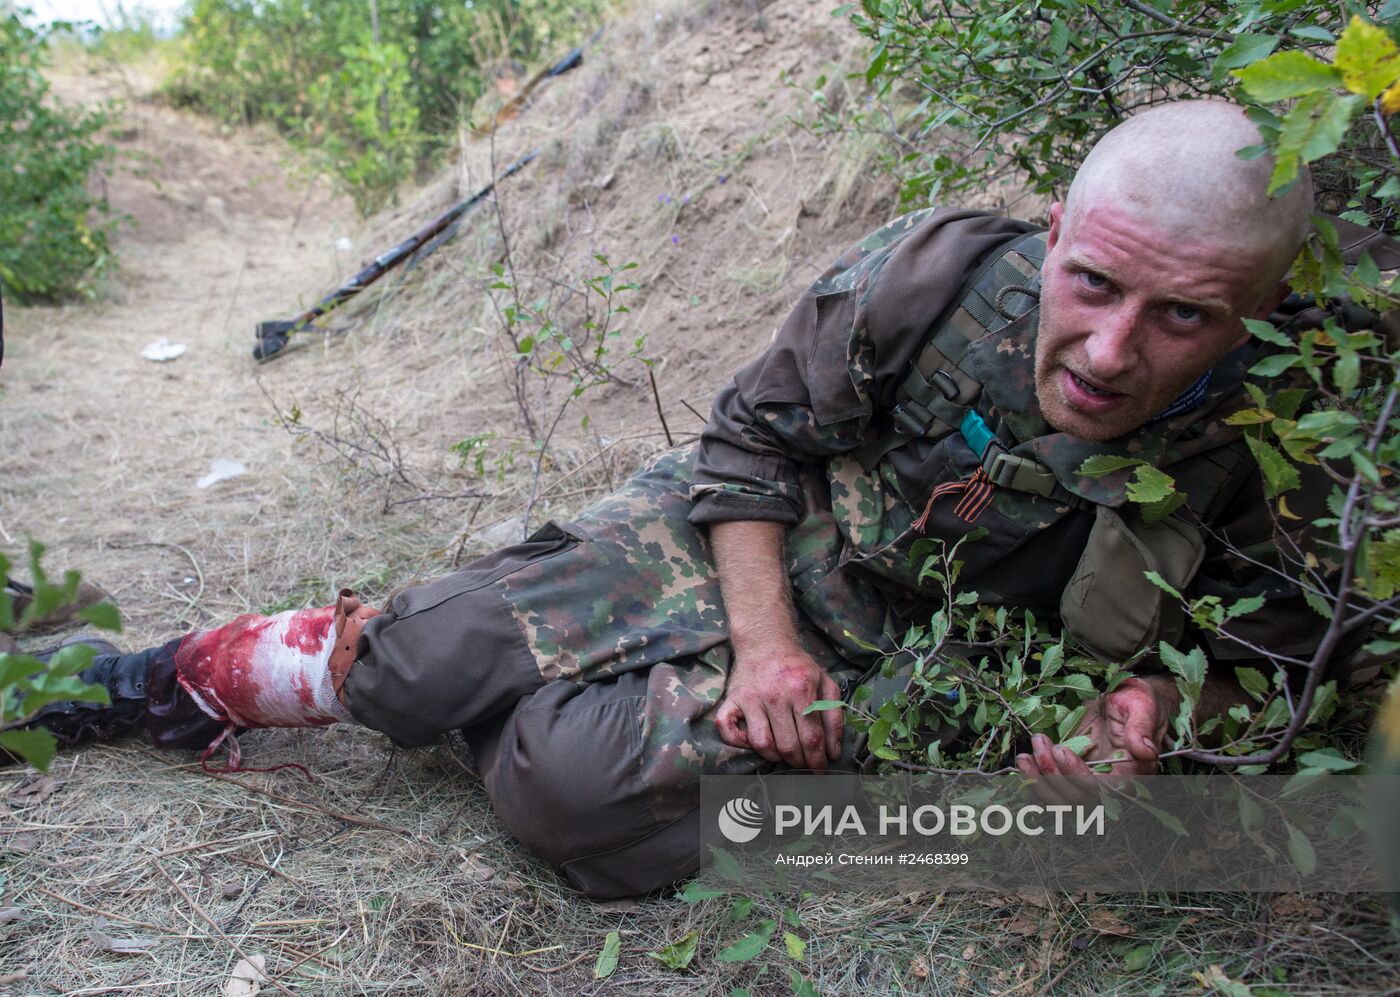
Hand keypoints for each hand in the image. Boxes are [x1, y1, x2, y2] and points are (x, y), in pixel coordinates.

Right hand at [715, 644, 843, 770]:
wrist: (765, 642)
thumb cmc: (798, 667)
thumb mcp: (825, 683)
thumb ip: (834, 717)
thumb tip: (833, 752)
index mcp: (801, 689)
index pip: (812, 738)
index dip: (818, 760)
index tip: (820, 769)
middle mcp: (775, 694)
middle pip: (788, 746)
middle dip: (799, 762)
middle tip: (804, 764)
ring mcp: (750, 698)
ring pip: (761, 744)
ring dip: (774, 757)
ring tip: (783, 754)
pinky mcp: (732, 699)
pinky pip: (727, 729)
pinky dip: (738, 742)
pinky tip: (752, 742)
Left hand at [1015, 675, 1178, 803]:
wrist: (1127, 697)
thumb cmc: (1137, 700)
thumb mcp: (1142, 706)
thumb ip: (1141, 728)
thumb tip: (1144, 751)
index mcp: (1131, 773)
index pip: (1100, 789)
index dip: (1077, 774)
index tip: (1059, 749)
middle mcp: (1109, 783)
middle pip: (1076, 797)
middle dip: (1052, 774)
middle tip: (1038, 742)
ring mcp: (1087, 778)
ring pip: (1060, 799)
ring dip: (1038, 781)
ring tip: (1024, 756)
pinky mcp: (1071, 771)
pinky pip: (1051, 788)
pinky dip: (1034, 781)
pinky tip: (1025, 762)